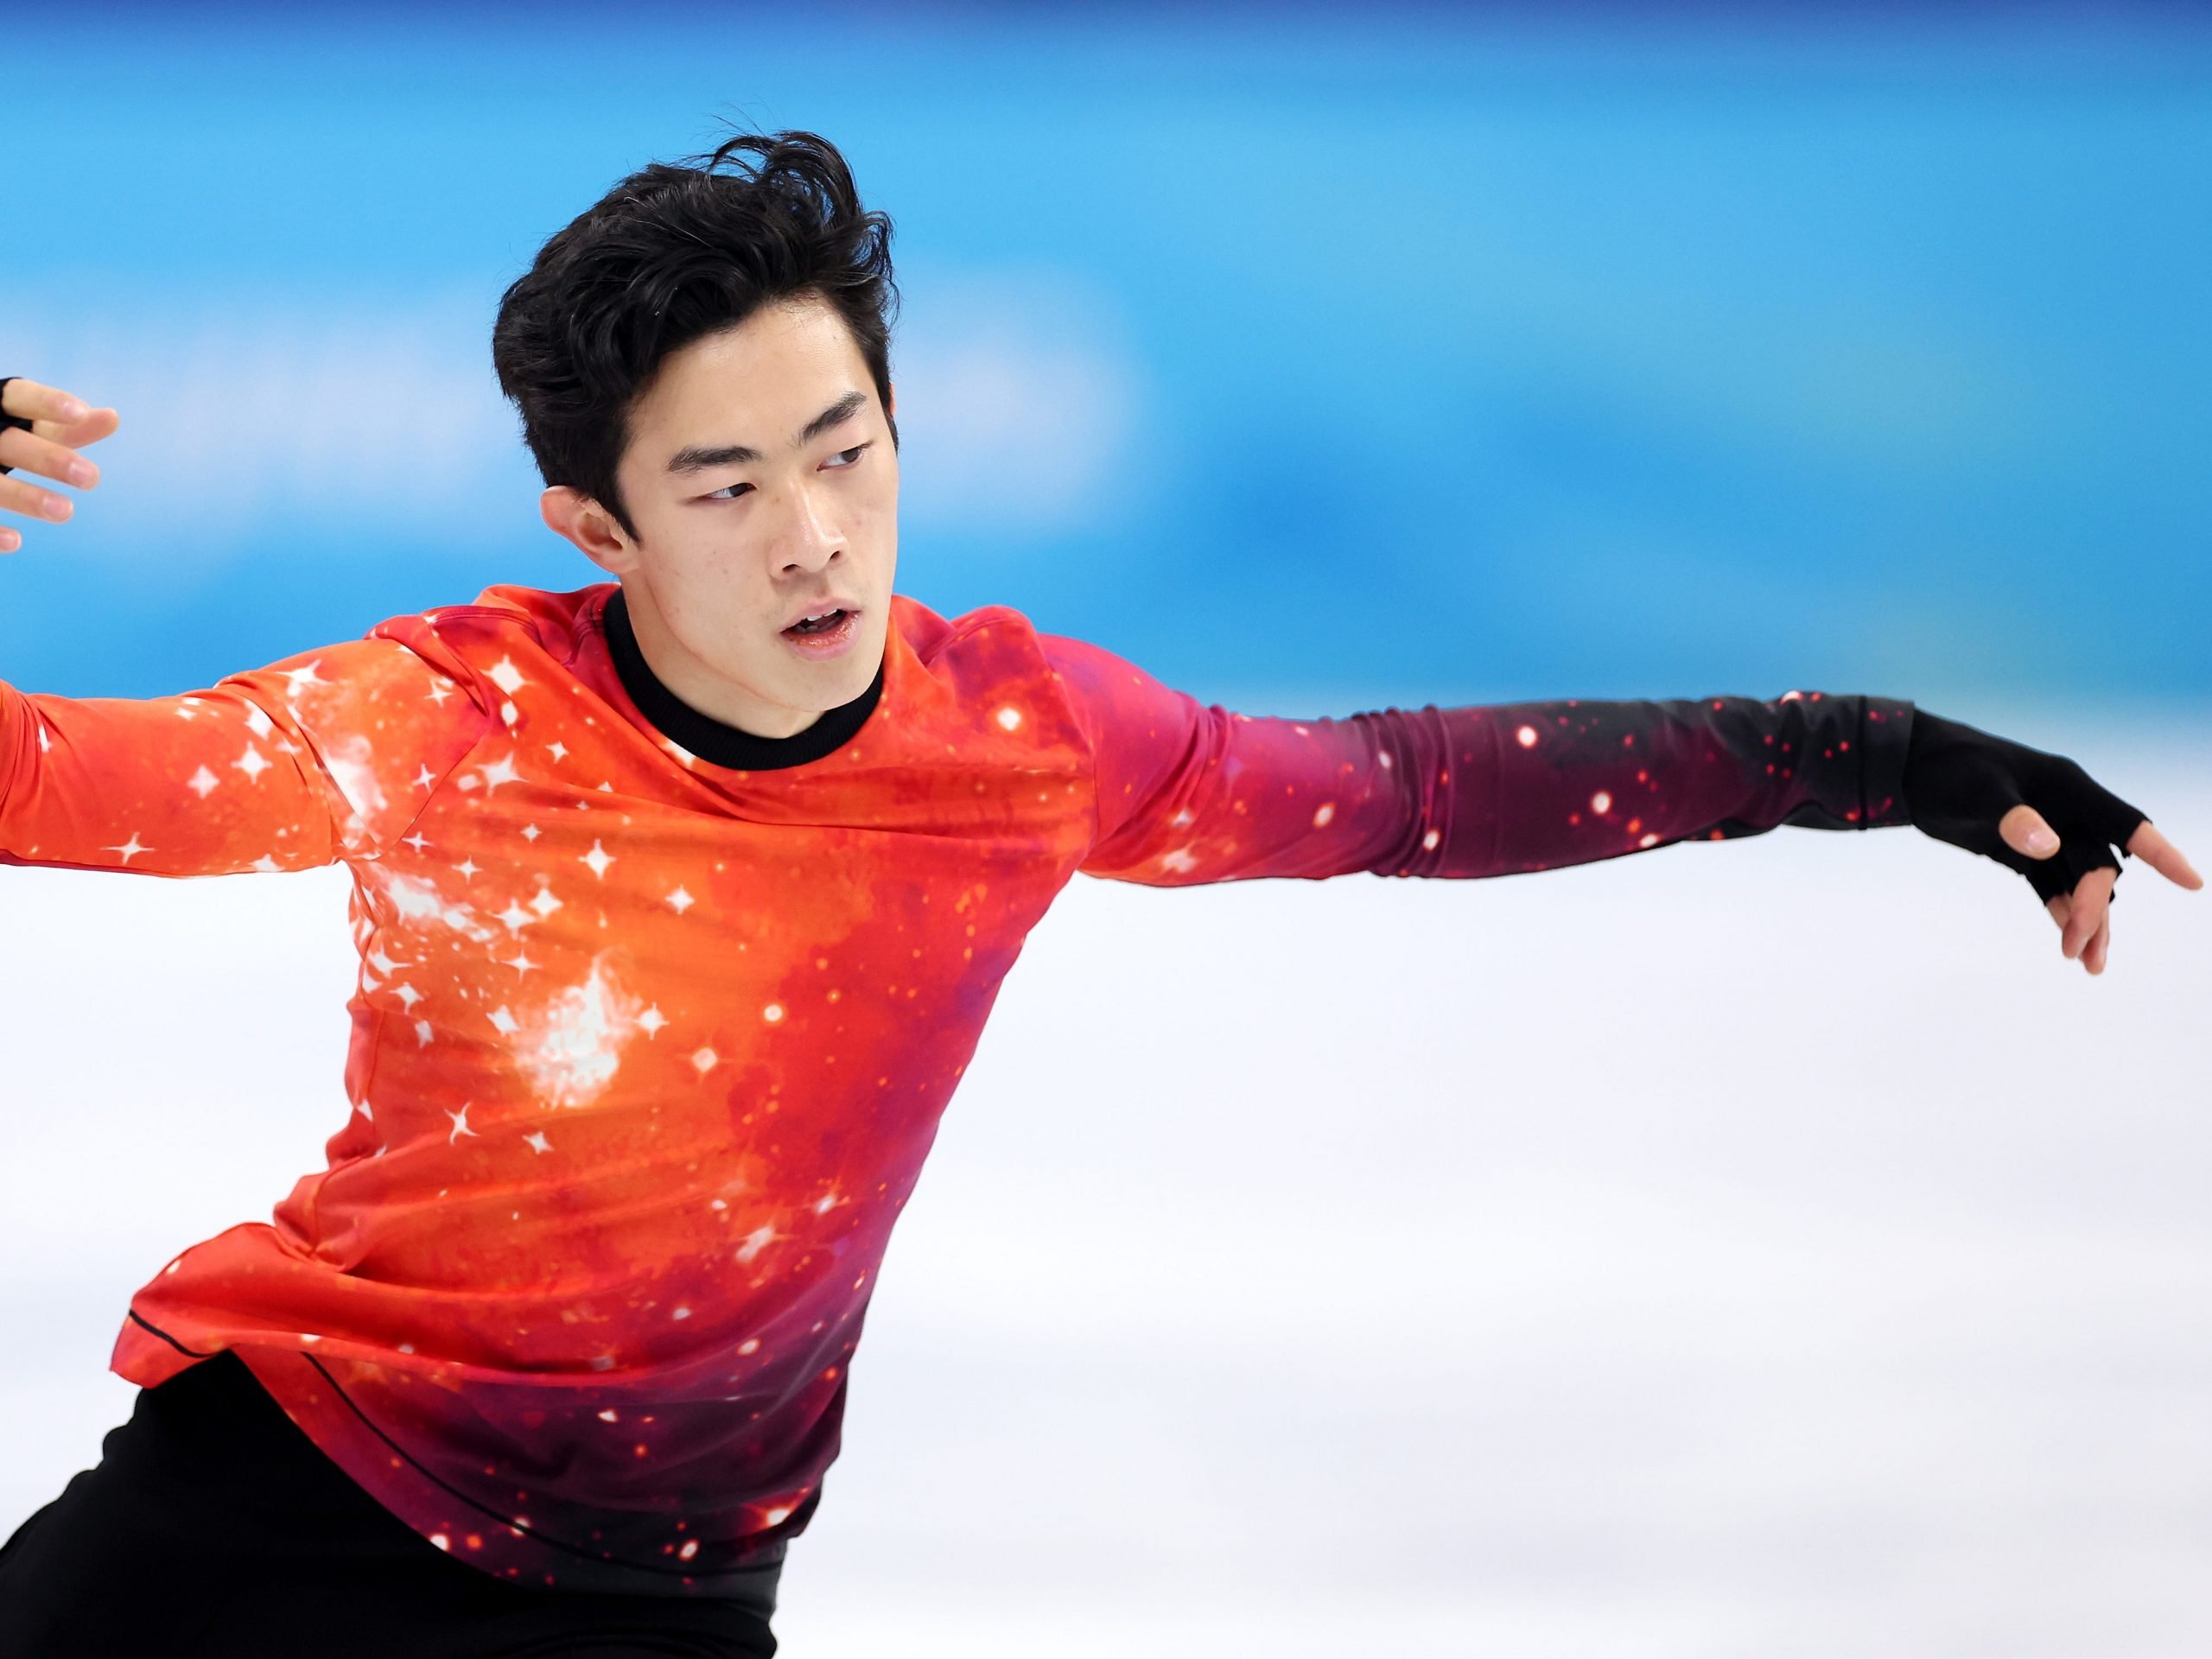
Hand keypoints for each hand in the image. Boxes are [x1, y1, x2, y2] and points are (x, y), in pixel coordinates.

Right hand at [0, 377, 120, 552]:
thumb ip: (65, 428)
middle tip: (92, 478)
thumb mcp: (25, 427)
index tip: (80, 412)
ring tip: (65, 511)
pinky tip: (16, 541)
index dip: (47, 403)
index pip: (19, 397)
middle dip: (48, 458)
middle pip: (11, 443)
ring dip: (26, 497)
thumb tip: (112, 418)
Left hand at [1903, 708, 2201, 976]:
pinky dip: (2059, 910)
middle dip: (2095, 907)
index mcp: (2068, 789)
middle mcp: (2065, 813)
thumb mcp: (1978, 790)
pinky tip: (2066, 940)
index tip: (2192, 884)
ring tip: (2086, 965)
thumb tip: (2049, 846)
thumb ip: (2013, 818)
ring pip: (2079, 882)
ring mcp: (2044, 834)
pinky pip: (2050, 885)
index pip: (2126, 824)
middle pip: (2099, 866)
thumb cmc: (1949, 768)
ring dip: (2085, 920)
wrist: (1910, 768)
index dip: (2160, 853)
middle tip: (2077, 949)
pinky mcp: (2019, 852)